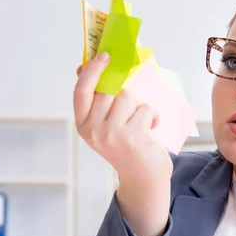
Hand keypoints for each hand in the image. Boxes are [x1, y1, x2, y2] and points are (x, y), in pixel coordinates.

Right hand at [73, 53, 173, 187]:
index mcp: (84, 126)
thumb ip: (96, 101)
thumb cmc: (127, 148)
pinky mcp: (133, 136)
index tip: (104, 56)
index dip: (91, 70)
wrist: (144, 179)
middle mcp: (94, 131)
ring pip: (128, 97)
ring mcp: (112, 134)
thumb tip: (83, 67)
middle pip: (109, 90)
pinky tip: (151, 130)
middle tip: (132, 110)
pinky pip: (145, 108)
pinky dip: (153, 116)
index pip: (81, 91)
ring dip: (140, 106)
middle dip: (125, 94)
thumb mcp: (106, 126)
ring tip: (142, 124)